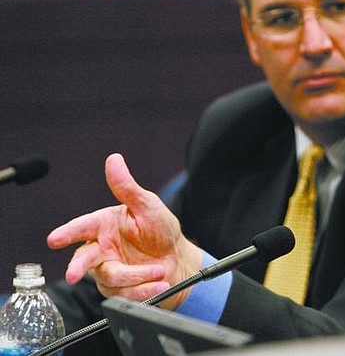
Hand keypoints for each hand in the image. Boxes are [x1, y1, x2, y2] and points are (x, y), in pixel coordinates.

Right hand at [47, 153, 201, 309]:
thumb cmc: (161, 230)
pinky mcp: (119, 289)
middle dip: (77, 267)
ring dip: (136, 277)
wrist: (179, 259)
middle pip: (84, 258)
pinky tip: (158, 284)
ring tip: (159, 271)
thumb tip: (114, 160)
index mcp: (105, 225)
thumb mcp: (148, 206)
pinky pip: (124, 294)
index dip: (68, 233)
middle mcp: (102, 248)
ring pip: (110, 277)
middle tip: (73, 275)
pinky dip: (143, 290)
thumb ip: (127, 187)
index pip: (82, 227)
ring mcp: (108, 270)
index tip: (54, 239)